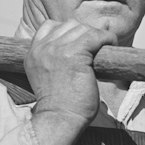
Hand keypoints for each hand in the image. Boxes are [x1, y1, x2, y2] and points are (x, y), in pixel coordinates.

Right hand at [24, 20, 110, 144]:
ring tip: (105, 47)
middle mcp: (42, 48)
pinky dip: (107, 38)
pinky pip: (95, 36)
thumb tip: (76, 49)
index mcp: (33, 53)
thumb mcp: (45, 77)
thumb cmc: (59, 105)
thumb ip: (52, 60)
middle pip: (69, 25)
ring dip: (97, 36)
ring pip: (82, 28)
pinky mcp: (74, 54)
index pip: (49, 26)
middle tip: (96, 47)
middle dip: (85, 33)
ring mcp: (57, 50)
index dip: (68, 31)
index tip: (80, 43)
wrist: (59, 119)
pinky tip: (111, 45)